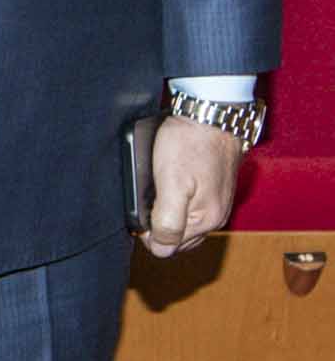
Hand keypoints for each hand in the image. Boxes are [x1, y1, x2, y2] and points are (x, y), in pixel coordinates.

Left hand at [143, 114, 237, 258]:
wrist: (213, 112)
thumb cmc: (190, 143)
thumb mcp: (172, 184)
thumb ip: (167, 221)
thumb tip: (160, 248)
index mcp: (206, 220)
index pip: (168, 247)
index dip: (148, 232)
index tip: (141, 210)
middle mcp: (217, 216)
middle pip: (178, 237)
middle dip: (159, 224)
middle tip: (147, 199)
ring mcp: (219, 202)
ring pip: (186, 222)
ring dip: (169, 213)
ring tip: (158, 191)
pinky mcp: (218, 188)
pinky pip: (194, 206)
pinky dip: (180, 200)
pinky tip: (171, 184)